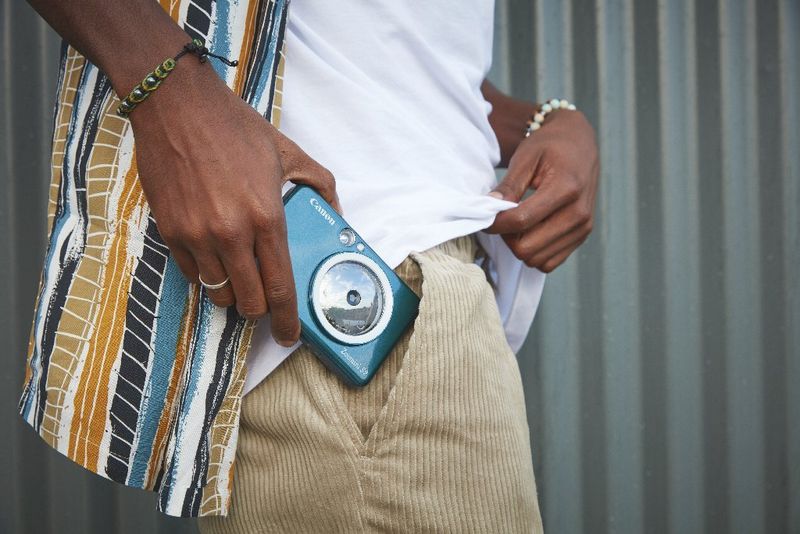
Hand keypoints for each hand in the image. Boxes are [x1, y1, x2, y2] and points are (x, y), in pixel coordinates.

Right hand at [129, 62, 337, 345]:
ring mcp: (197, 236)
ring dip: (232, 291)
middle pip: (248, 302)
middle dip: (260, 307)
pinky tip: (214, 254)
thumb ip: (319, 183)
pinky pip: (192, 274)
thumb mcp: (288, 151)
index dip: (287, 321)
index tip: (289, 336)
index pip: (280, 288)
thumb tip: (335, 211)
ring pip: (218, 293)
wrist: (175, 105)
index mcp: (266, 218)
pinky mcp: (170, 232)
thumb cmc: (233, 128)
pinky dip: (206, 273)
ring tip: (239, 271)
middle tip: (264, 296)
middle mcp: (231, 234)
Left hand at [485, 109, 598, 272]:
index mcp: (566, 188)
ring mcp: (583, 228)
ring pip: (537, 260)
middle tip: (503, 218)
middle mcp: (579, 213)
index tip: (485, 216)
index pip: (521, 221)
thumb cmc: (551, 146)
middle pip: (527, 248)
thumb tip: (489, 209)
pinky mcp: (582, 237)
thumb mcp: (526, 157)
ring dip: (519, 246)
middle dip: (507, 237)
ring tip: (517, 223)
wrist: (579, 143)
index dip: (496, 224)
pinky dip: (534, 252)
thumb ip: (508, 186)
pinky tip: (530, 231)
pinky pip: (549, 262)